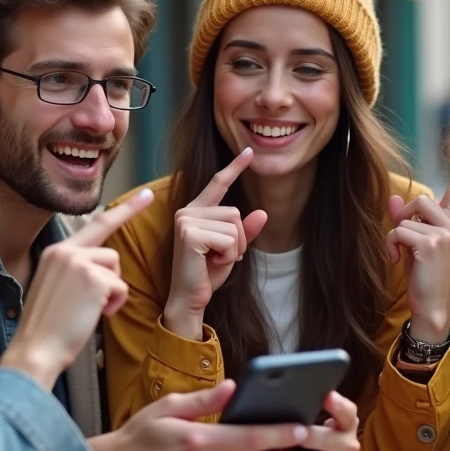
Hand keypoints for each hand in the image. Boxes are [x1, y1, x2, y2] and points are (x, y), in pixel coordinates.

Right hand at [0, 189, 153, 387]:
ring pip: (115, 268)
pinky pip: (119, 286)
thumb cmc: (48, 328)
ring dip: (111, 292)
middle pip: (110, 251)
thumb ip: (76, 270)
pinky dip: (114, 304)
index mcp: (55, 252)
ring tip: (91, 310)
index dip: (124, 211)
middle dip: (115, 274)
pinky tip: (95, 315)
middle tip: (134, 232)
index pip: (94, 225)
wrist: (35, 350)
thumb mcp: (56, 288)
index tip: (145, 196)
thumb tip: (104, 268)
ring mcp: (78, 261)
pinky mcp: (92, 277)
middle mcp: (65, 250)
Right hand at [96, 380, 308, 450]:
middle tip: (291, 438)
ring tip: (265, 449)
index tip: (299, 427)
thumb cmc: (140, 436)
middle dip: (277, 450)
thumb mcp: (168, 407)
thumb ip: (204, 400)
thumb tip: (233, 388)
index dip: (280, 434)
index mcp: (197, 441)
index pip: (251, 438)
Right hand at [164, 148, 268, 338]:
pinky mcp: (189, 233)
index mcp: (196, 211)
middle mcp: (187, 211)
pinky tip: (211, 263)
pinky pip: (228, 239)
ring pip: (234, 225)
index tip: (249, 151)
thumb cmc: (207, 273)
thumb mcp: (232, 250)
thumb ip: (245, 231)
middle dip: (238, 239)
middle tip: (220, 256)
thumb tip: (263, 214)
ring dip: (234, 249)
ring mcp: (186, 220)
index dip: (235, 167)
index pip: (218, 183)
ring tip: (214, 260)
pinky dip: (228, 255)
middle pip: (235, 212)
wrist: (190, 298)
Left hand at [270, 391, 360, 450]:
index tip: (327, 396)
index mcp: (346, 424)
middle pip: (331, 441)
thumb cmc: (314, 433)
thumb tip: (282, 400)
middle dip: (307, 439)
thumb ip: (306, 410)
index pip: (348, 413)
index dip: (338, 405)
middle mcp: (349, 446)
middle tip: (284, 437)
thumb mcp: (315, 419)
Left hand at [386, 146, 449, 342]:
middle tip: (401, 240)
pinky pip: (399, 231)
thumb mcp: (415, 245)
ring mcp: (446, 234)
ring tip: (401, 255)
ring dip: (396, 235)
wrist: (433, 308)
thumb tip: (393, 197)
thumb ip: (406, 220)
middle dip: (404, 217)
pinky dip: (391, 245)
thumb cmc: (425, 278)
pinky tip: (398, 261)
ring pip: (407, 217)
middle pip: (421, 200)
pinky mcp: (432, 244)